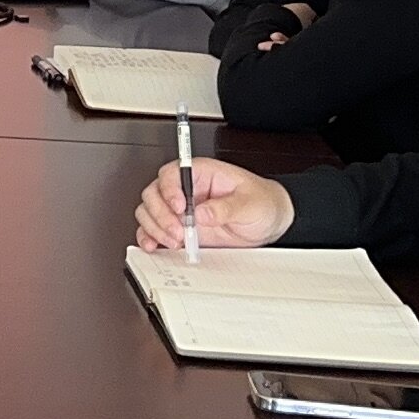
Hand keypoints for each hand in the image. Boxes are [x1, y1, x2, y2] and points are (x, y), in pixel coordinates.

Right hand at [132, 158, 295, 254]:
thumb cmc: (262, 203)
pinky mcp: (180, 228)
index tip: (180, 207)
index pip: (172, 174)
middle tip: (178, 231)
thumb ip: (226, 208)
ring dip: (155, 227)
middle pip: (154, 194)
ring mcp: (181, 210)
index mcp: (202, 174)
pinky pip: (153, 229)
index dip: (169, 190)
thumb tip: (202, 212)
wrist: (270, 222)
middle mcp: (186, 190)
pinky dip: (149, 237)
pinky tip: (154, 245)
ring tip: (174, 240)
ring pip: (149, 211)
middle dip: (161, 214)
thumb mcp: (250, 204)